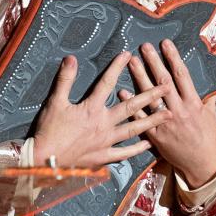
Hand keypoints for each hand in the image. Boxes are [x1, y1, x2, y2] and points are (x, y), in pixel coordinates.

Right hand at [32, 52, 172, 167]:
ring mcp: (106, 141)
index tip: (127, 55)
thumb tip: (71, 58)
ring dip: (152, 120)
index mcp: (91, 108)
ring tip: (168, 113)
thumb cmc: (49, 130)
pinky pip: (125, 153)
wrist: (46, 160)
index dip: (117, 67)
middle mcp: (104, 123)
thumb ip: (65, 79)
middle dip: (150, 94)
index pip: (107, 83)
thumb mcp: (54, 102)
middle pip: (131, 106)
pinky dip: (138, 148)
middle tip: (166, 86)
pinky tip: (149, 144)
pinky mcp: (104, 156)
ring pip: (134, 129)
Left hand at [128, 39, 215, 187]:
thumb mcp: (211, 116)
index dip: (173, 57)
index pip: (182, 75)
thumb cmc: (209, 138)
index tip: (165, 43)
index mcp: (194, 103)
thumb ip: (206, 99)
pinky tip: (122, 91)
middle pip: (164, 82)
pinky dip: (132, 105)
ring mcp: (166, 123)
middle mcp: (179, 111)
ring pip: (150, 97)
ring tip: (131, 62)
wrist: (203, 165)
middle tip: (144, 46)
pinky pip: (141, 118)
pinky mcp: (156, 136)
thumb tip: (208, 84)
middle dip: (153, 62)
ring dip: (140, 78)